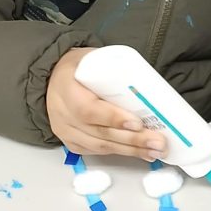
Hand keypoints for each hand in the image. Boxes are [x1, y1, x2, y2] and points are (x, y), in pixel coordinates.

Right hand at [47, 48, 166, 160]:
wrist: (52, 79)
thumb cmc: (77, 68)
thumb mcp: (91, 58)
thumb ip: (113, 70)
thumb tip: (148, 83)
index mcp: (66, 88)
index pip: (88, 109)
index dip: (113, 118)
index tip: (137, 123)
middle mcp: (63, 114)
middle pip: (100, 132)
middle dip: (133, 139)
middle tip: (158, 142)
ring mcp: (67, 131)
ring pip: (102, 146)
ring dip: (132, 150)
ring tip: (155, 150)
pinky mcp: (73, 143)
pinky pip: (99, 151)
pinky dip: (122, 152)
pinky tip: (141, 152)